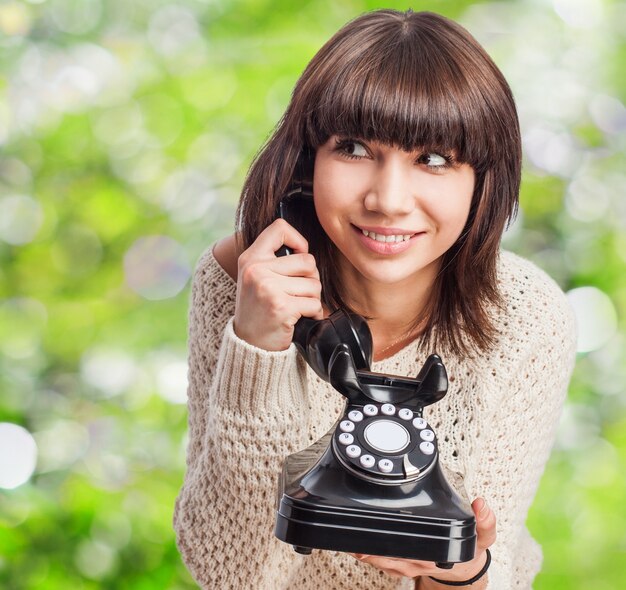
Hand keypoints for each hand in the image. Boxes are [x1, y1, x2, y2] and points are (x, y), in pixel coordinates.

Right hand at [234, 218, 323, 350]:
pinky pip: (314, 303)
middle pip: (308, 261)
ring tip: (296, 307)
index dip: (298, 240)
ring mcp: (268, 288)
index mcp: (250, 258)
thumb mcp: (256, 278)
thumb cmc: (258, 310)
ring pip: (314, 284)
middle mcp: (256, 270)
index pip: (279, 228)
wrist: (249, 344)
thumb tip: (305, 248)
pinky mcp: (281, 307)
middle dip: (310, 279)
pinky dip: (314, 313)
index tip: (299, 255)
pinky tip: (300, 318)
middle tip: (298, 293)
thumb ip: (274, 260)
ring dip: (312, 298)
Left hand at [350, 497, 495, 581]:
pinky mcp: (400, 563)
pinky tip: (354, 543)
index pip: (411, 551)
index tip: (378, 539)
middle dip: (371, 550)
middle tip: (355, 540)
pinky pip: (381, 560)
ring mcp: (407, 565)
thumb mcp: (483, 538)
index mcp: (435, 555)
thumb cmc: (468, 551)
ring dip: (365, 552)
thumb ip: (486, 523)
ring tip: (348, 540)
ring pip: (381, 561)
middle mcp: (418, 562)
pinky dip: (367, 553)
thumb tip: (482, 505)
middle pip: (389, 558)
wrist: (464, 569)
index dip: (393, 548)